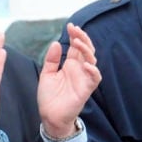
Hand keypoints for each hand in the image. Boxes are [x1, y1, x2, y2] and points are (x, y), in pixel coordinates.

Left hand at [38, 23, 101, 137]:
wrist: (50, 116)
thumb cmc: (49, 96)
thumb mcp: (47, 74)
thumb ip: (52, 59)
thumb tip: (57, 43)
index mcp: (70, 65)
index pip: (76, 47)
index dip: (75, 36)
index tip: (70, 25)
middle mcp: (79, 70)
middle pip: (86, 50)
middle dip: (82, 38)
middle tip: (75, 29)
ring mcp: (84, 79)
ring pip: (92, 60)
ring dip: (86, 50)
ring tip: (78, 42)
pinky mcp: (86, 89)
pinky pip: (95, 78)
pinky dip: (92, 70)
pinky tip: (85, 64)